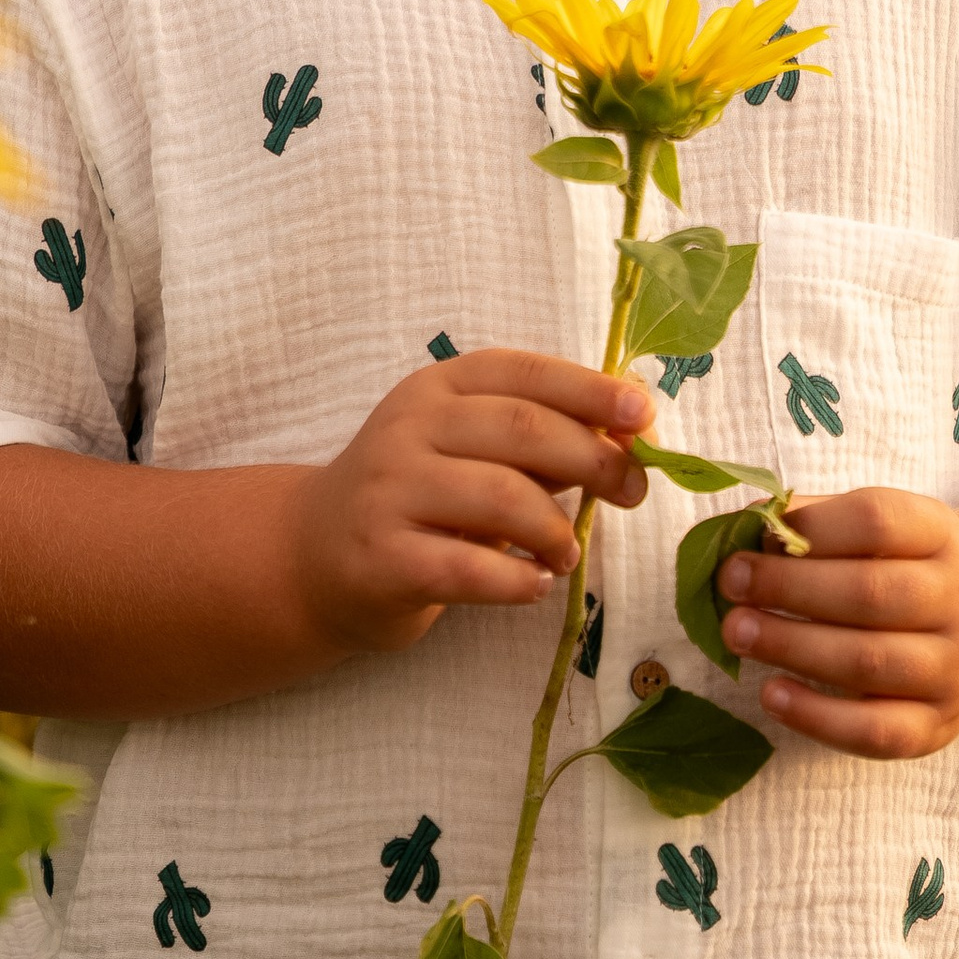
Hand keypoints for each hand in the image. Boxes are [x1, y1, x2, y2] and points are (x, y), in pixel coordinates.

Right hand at [290, 348, 652, 659]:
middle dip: (593, 460)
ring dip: (556, 530)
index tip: (643, 416)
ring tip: (566, 554)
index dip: (591, 390)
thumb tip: (629, 436)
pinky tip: (534, 585)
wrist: (314, 553)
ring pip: (502, 498)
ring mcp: (391, 491)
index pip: (525, 373)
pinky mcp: (382, 558)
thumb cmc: (418, 496)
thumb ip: (537, 438)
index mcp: (440, 386)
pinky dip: (518, 581)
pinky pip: (469, 568)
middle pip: (523, 430)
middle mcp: (410, 426)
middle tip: (631, 492)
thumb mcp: (469, 448)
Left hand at [719, 486, 958, 756]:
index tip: (753, 539)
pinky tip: (771, 695)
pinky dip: (817, 717)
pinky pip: (876, 731)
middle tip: (730, 586)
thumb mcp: (877, 530)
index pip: (877, 522)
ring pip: (869, 662)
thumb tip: (750, 522)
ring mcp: (953, 669)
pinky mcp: (936, 727)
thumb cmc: (901, 569)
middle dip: (789, 589)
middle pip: (871, 593)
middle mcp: (958, 601)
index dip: (811, 528)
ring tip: (737, 633)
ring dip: (792, 646)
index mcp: (940, 535)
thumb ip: (816, 521)